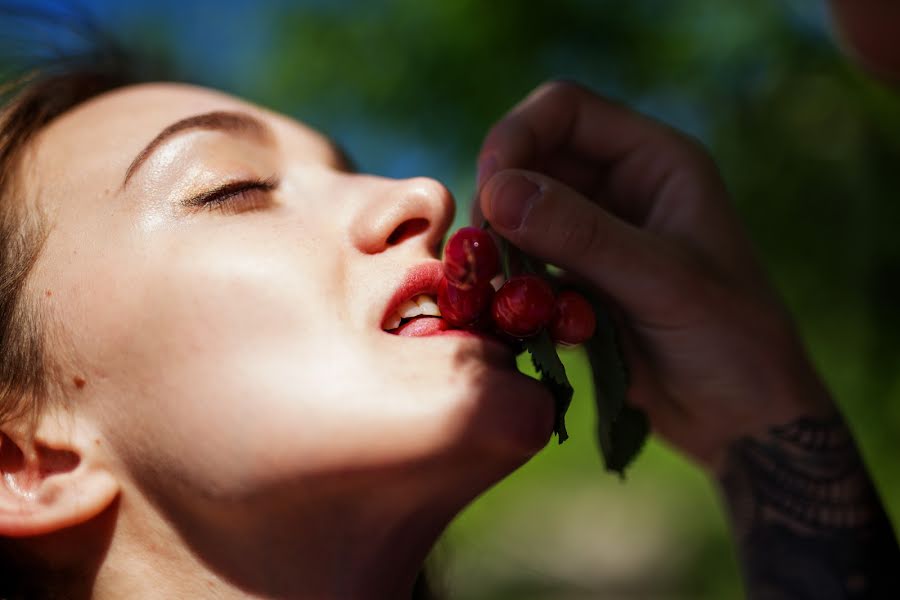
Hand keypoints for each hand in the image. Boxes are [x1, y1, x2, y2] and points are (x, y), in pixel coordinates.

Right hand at [475, 81, 832, 467]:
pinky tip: (511, 313)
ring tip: (497, 289)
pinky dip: (509, 283)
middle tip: (484, 251)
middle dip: (501, 197)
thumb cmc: (730, 341)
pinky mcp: (578, 280)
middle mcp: (622, 186)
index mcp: (656, 161)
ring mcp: (597, 234)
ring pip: (521, 214)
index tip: (489, 193)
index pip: (566, 110)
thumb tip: (496, 192)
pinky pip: (524, 263)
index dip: (517, 137)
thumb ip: (581, 234)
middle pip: (533, 157)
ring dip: (500, 246)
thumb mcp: (661, 281)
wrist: (742, 418)